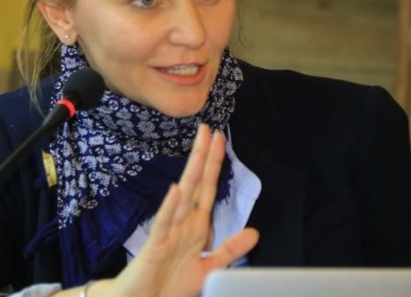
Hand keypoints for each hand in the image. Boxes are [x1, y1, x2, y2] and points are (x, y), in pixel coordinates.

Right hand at [104, 123, 258, 296]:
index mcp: (195, 225)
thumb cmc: (169, 285)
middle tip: (207, 130)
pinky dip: (170, 206)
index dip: (215, 164)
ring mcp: (169, 230)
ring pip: (183, 196)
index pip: (207, 188)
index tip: (219, 140)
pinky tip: (176, 190)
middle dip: (203, 156)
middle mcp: (183, 222)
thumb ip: (229, 249)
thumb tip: (254, 232)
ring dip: (192, 173)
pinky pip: (164, 223)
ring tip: (199, 150)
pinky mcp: (156, 244)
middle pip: (196, 183)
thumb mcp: (209, 268)